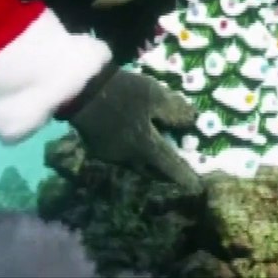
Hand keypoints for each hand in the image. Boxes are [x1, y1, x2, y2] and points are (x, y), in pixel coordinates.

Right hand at [64, 68, 201, 191]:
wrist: (81, 90)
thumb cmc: (123, 92)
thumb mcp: (155, 95)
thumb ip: (175, 110)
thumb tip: (191, 121)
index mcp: (146, 148)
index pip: (170, 167)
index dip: (185, 177)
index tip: (197, 187)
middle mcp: (128, 159)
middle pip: (152, 171)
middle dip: (167, 173)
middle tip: (178, 172)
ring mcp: (110, 155)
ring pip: (136, 165)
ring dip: (149, 163)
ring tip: (158, 157)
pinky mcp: (97, 147)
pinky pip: (121, 157)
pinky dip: (133, 153)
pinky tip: (133, 143)